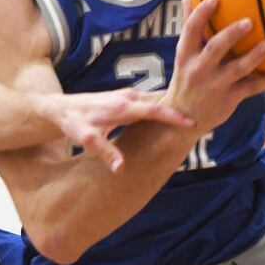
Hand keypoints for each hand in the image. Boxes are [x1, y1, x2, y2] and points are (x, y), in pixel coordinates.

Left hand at [33, 88, 193, 172]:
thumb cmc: (71, 123)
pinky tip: (176, 111)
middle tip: (208, 114)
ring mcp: (126, 96)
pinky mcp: (124, 98)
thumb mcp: (85, 139)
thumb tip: (120, 169)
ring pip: (156, 99)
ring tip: (200, 112)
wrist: (57, 108)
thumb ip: (104, 152)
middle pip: (160, 101)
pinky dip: (164, 105)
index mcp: (121, 106)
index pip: (153, 109)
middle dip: (182, 106)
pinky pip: (149, 101)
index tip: (193, 122)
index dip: (173, 115)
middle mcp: (126, 97)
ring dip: (175, 105)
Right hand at [162, 0, 264, 132]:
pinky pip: (250, 88)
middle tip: (249, 21)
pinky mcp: (228, 99)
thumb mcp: (182, 56)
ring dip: (254, 57)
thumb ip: (188, 28)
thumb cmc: (186, 79)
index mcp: (185, 55)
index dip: (201, 13)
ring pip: (237, 69)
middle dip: (232, 34)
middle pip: (215, 48)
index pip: (190, 30)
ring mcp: (214, 85)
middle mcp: (198, 69)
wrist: (183, 117)